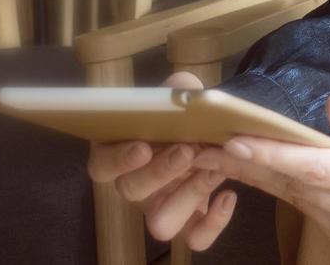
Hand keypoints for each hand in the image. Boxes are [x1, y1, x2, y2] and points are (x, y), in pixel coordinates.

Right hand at [86, 72, 238, 249]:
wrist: (216, 131)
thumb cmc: (187, 114)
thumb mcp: (181, 94)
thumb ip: (176, 91)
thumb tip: (179, 92)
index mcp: (121, 152)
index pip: (101, 165)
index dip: (118, 160)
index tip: (143, 146)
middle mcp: (135, 184)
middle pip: (130, 191)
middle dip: (159, 171)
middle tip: (188, 150)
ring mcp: (160, 206)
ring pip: (159, 223)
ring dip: (186, 198)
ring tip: (212, 170)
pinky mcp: (189, 222)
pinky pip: (195, 238)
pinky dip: (213, 224)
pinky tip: (228, 196)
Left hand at [193, 93, 329, 260]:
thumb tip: (328, 110)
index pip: (314, 169)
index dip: (272, 156)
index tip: (234, 143)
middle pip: (297, 187)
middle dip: (251, 165)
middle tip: (206, 145)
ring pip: (299, 202)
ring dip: (262, 178)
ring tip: (222, 156)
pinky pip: (312, 213)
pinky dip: (288, 190)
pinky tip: (262, 171)